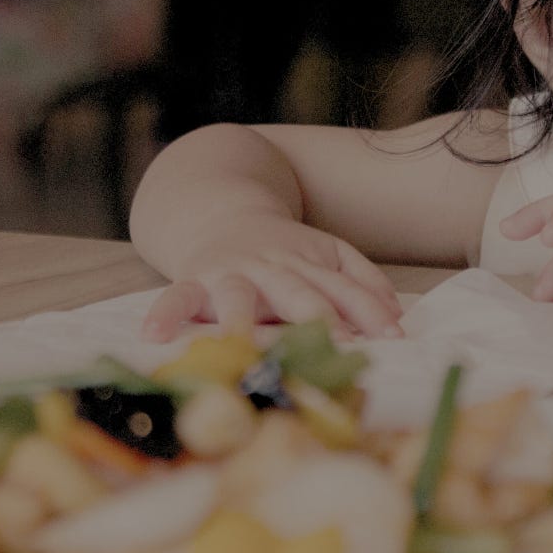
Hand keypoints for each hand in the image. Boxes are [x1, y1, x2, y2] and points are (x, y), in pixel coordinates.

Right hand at [141, 213, 403, 341]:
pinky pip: (176, 297)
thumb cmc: (282, 249)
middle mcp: (271, 268)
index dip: (368, 312)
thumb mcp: (329, 254)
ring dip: (239, 316)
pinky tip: (154, 335)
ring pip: (237, 294)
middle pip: (296, 291)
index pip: (344, 288)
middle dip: (313, 314)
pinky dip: (165, 313)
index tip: (391, 339)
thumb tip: (398, 321)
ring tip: (239, 340)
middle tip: (330, 342)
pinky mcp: (193, 280)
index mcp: (309, 263)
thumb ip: (364, 283)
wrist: (219, 210)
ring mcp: (230, 273)